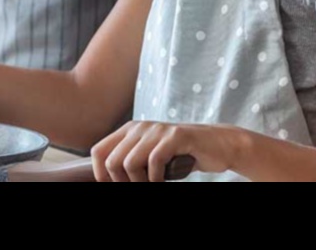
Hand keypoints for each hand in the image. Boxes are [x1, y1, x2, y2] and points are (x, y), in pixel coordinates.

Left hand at [91, 121, 242, 181]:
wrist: (218, 145)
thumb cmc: (182, 156)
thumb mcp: (150, 156)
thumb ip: (130, 161)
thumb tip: (109, 179)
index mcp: (129, 130)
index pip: (98, 151)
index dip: (101, 174)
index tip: (114, 186)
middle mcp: (139, 127)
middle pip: (112, 161)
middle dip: (122, 183)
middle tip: (139, 187)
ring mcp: (157, 130)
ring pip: (129, 163)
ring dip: (139, 183)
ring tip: (152, 185)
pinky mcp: (175, 136)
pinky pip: (153, 162)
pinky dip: (156, 179)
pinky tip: (162, 182)